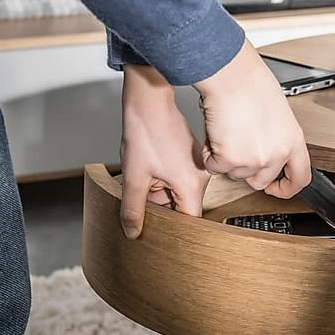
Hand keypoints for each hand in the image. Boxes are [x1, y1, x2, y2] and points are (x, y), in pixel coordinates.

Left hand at [119, 65, 210, 239]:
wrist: (149, 101)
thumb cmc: (145, 133)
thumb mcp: (134, 177)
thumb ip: (133, 209)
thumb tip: (133, 231)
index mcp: (192, 185)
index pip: (189, 221)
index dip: (173, 229)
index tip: (159, 233)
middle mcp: (202, 176)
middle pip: (183, 206)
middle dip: (161, 206)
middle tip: (141, 199)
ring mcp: (198, 165)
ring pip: (179, 192)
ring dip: (161, 192)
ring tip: (144, 176)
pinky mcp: (192, 157)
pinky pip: (180, 178)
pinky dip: (164, 179)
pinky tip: (149, 169)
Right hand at [195, 39, 311, 197]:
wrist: (232, 74)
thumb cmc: (251, 83)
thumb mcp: (278, 114)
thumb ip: (276, 138)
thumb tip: (266, 150)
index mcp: (293, 141)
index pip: (300, 178)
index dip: (286, 188)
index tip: (275, 188)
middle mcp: (277, 154)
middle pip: (261, 181)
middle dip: (246, 170)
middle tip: (237, 148)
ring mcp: (254, 160)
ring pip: (235, 174)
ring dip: (226, 158)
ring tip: (227, 130)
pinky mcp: (230, 159)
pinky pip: (215, 167)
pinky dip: (210, 154)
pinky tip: (215, 133)